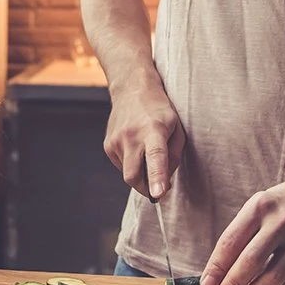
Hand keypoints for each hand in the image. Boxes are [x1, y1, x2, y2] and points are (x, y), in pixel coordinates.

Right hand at [104, 82, 184, 199]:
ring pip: (127, 173)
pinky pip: (121, 165)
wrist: (132, 89)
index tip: (157, 194)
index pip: (155, 156)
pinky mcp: (107, 145)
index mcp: (153, 130)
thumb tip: (163, 182)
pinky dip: (131, 164)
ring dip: (139, 172)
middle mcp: (131, 136)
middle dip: (145, 189)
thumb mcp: (177, 129)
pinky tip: (135, 147)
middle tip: (157, 187)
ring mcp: (116, 140)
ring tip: (145, 151)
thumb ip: (173, 156)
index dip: (157, 176)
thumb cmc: (159, 111)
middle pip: (133, 176)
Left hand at [199, 176, 284, 284]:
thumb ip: (241, 234)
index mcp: (258, 207)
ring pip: (273, 276)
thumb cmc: (279, 206)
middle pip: (251, 260)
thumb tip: (218, 270)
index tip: (207, 284)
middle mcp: (279, 223)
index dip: (217, 266)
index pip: (231, 241)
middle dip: (233, 284)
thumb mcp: (257, 207)